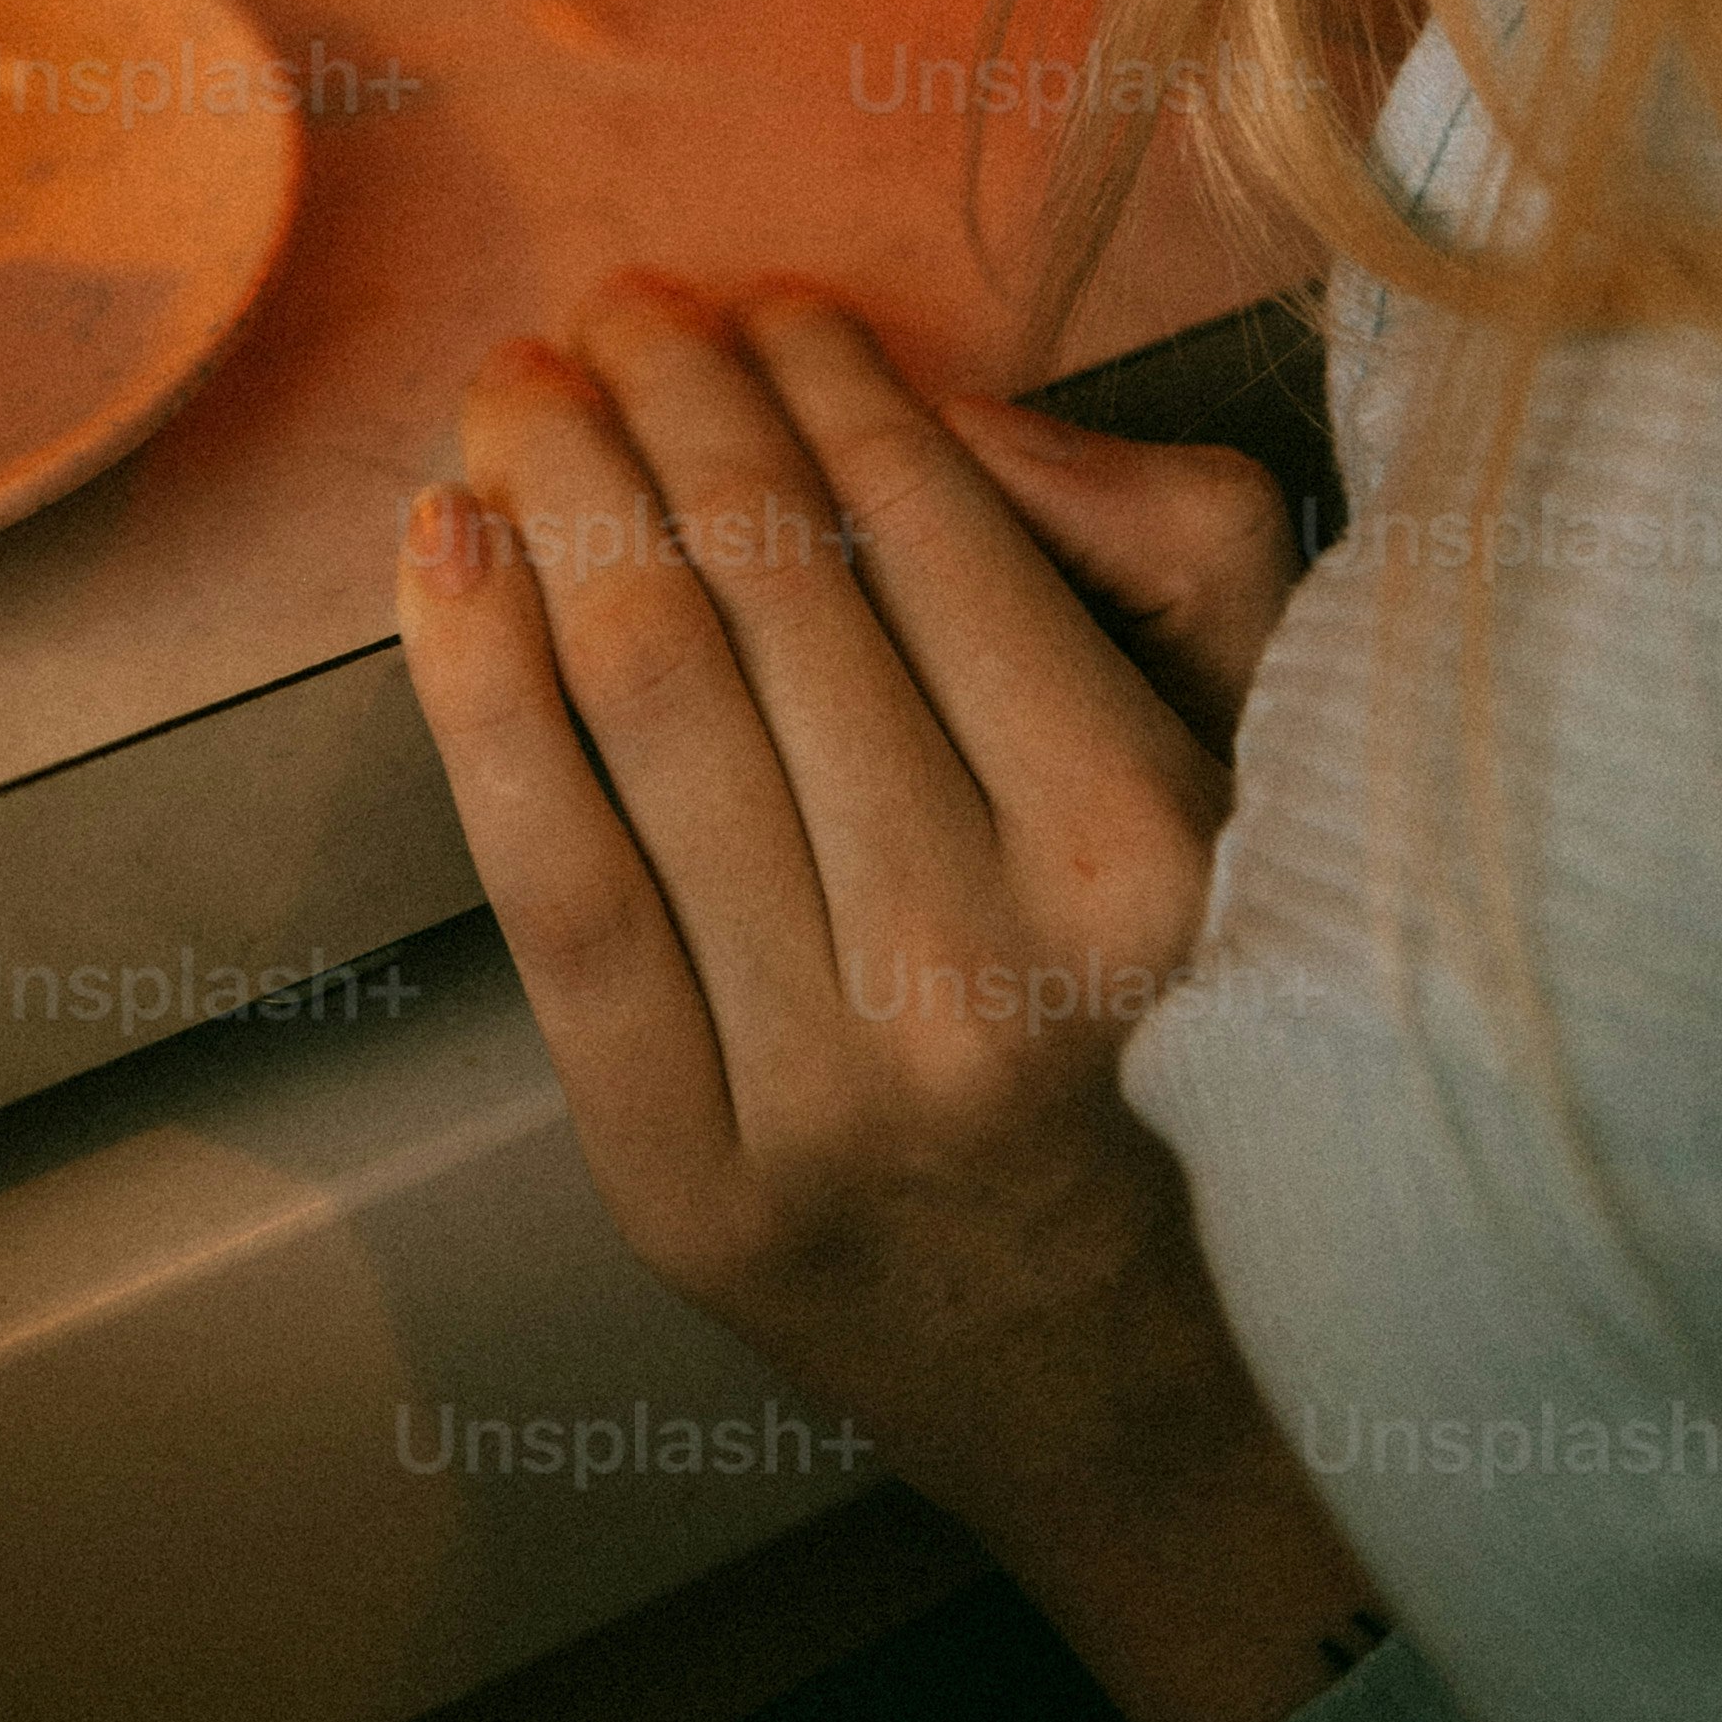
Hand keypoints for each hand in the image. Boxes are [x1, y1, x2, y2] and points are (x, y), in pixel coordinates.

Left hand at [400, 277, 1377, 1721]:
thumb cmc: (1214, 1048)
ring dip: (559, 499)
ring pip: (642, 706)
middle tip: (618, 305)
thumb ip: (1173, 560)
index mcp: (1146, 859)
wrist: (1167, 1420)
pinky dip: (473, 687)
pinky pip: (551, 884)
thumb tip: (947, 403)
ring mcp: (813, 1086)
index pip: (929, 539)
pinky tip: (441, 545)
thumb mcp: (1281, 790)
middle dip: (671, 406)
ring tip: (524, 386)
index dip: (824, 383)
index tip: (768, 300)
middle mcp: (977, 970)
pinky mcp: (678, 1179)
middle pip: (765, 596)